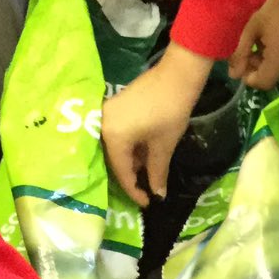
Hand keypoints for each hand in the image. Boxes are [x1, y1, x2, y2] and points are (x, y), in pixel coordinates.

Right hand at [100, 45, 210, 205]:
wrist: (177, 75)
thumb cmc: (170, 111)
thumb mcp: (164, 145)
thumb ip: (157, 172)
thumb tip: (157, 194)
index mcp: (112, 137)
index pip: (121, 171)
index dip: (134, 190)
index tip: (148, 203)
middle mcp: (102, 126)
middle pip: (114, 160)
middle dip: (130, 175)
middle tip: (145, 190)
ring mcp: (105, 114)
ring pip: (115, 147)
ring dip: (130, 160)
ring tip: (147, 173)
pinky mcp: (113, 107)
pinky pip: (116, 134)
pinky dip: (129, 146)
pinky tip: (142, 154)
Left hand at [228, 0, 278, 91]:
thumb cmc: (273, 7)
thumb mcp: (251, 29)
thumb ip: (240, 54)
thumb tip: (233, 75)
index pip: (265, 83)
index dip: (251, 78)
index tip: (245, 65)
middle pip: (275, 77)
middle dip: (261, 68)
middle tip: (254, 51)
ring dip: (273, 63)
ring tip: (267, 44)